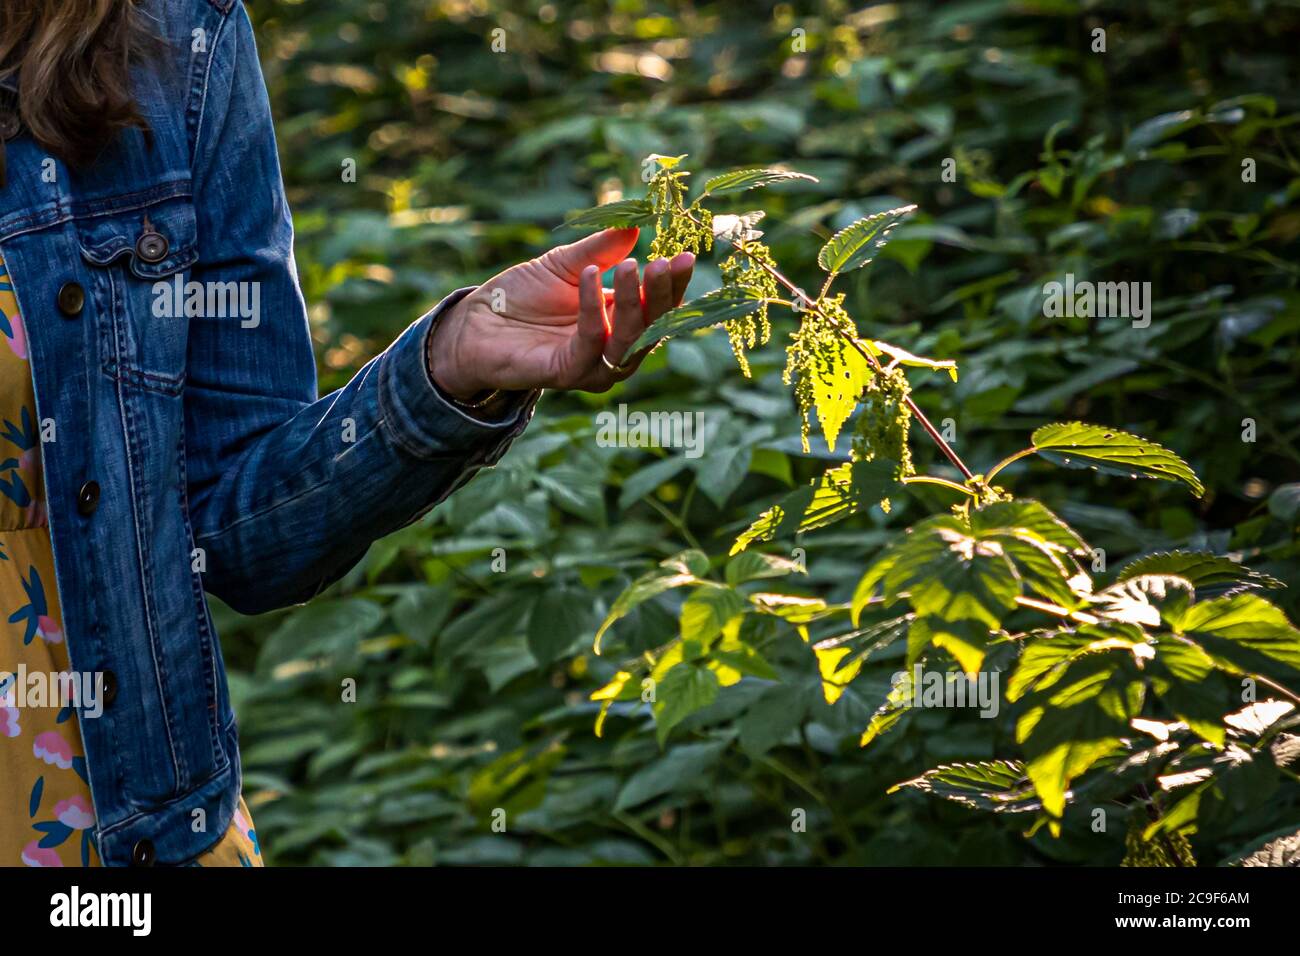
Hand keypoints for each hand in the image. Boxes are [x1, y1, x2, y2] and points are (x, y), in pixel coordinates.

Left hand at [427, 228, 693, 398]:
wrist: (476, 323)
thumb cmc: (521, 296)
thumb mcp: (567, 264)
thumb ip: (601, 250)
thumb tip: (635, 226)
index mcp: (620, 322)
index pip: (658, 306)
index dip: (673, 282)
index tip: (686, 254)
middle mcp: (614, 349)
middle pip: (652, 326)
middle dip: (661, 294)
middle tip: (666, 262)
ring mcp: (594, 366)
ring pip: (628, 340)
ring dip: (635, 303)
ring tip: (635, 266)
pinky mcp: (569, 373)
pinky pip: (590, 341)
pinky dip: (593, 308)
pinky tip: (592, 277)